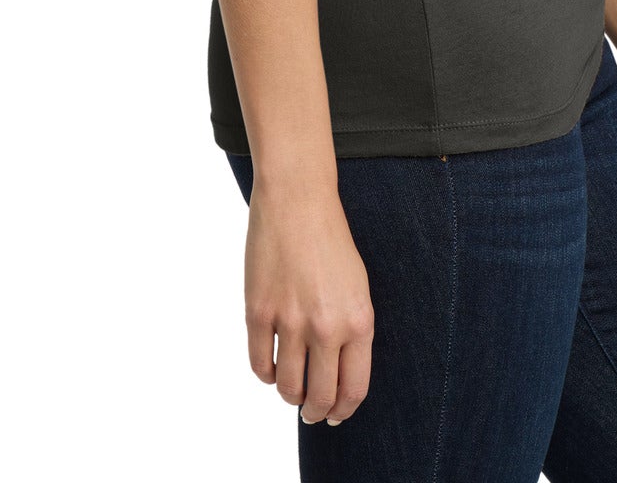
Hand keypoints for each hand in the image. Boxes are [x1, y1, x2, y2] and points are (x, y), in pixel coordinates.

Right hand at [243, 184, 374, 424]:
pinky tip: (272, 366)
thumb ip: (350, 332)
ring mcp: (290, 321)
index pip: (353, 389)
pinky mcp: (258, 313)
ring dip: (289, 395)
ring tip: (290, 387)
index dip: (342, 410)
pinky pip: (260, 365)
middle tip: (310, 411)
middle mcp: (326, 326)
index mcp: (358, 320)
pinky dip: (266, 374)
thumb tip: (336, 378)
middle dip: (315, 412)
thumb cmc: (330, 243)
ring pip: (287, 387)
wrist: (298, 201)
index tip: (334, 415)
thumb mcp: (356, 288)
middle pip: (319, 396)